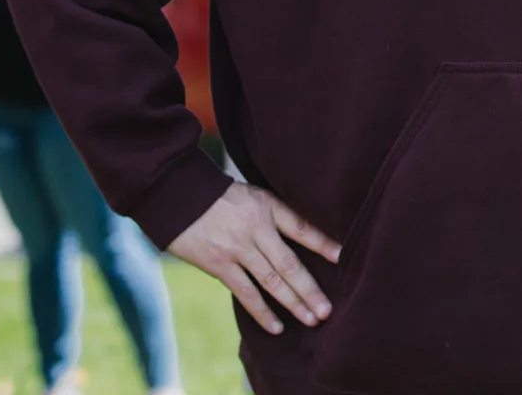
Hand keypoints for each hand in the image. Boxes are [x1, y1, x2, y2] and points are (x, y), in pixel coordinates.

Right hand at [167, 183, 341, 334]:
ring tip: (312, 320)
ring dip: (293, 303)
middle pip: (290, 264)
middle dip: (310, 289)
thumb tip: (304, 235)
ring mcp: (237, 249)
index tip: (344, 257)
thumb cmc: (220, 197)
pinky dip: (261, 312)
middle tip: (328, 310)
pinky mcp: (219, 265)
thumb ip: (277, 214)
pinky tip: (277, 327)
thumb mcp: (253, 195)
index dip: (323, 243)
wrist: (178, 196)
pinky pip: (245, 293)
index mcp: (266, 208)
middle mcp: (255, 229)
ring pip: (271, 282)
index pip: (301, 227)